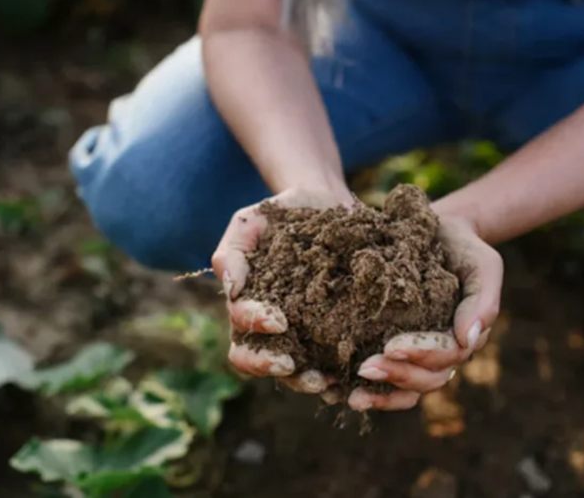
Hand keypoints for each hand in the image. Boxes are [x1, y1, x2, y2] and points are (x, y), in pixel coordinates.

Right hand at [211, 187, 351, 393]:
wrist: (324, 202)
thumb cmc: (280, 214)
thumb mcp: (249, 223)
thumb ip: (232, 254)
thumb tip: (231, 290)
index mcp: (247, 305)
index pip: (240, 328)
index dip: (254, 329)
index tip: (277, 321)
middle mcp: (271, 327)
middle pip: (258, 361)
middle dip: (271, 367)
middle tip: (291, 366)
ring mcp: (302, 333)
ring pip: (294, 371)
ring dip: (305, 380)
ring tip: (326, 381)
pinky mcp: (333, 331)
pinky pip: (331, 362)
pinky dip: (339, 375)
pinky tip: (352, 378)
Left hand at [346, 216, 503, 410]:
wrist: (439, 232)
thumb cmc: (463, 248)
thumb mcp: (483, 265)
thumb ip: (483, 301)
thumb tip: (467, 340)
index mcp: (463, 337)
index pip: (447, 356)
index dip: (421, 355)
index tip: (391, 346)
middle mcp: (441, 353)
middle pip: (425, 380)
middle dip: (396, 376)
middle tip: (364, 368)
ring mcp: (417, 355)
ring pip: (406, 390)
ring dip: (380, 395)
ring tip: (351, 396)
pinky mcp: (391, 348)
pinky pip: (384, 380)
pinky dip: (365, 389)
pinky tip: (337, 392)